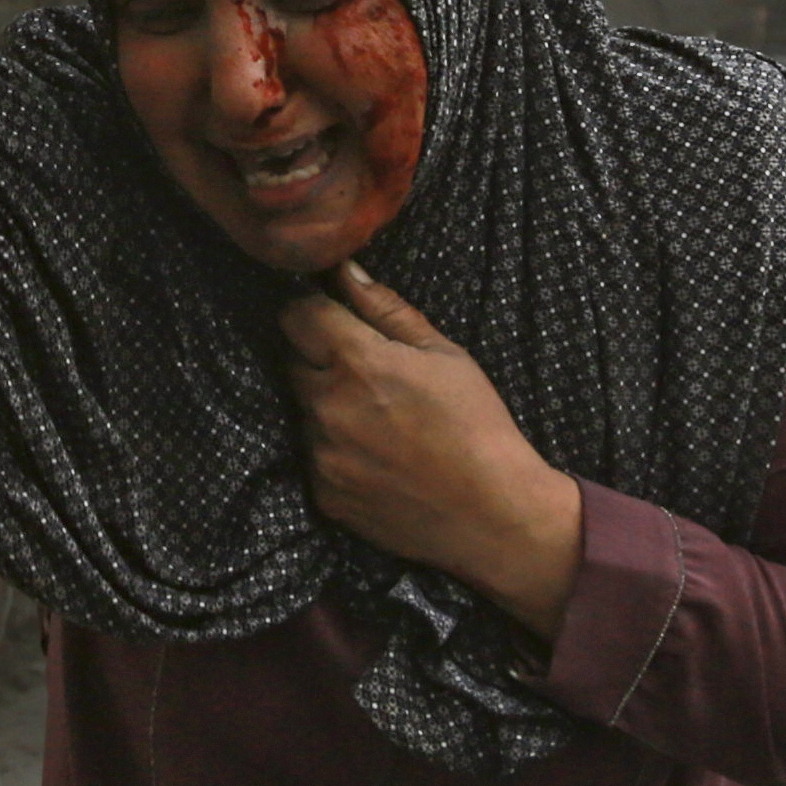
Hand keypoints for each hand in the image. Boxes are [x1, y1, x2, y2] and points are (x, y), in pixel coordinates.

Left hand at [280, 266, 584, 641]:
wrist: (492, 515)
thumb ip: (387, 310)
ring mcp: (320, 455)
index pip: (296, 315)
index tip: (333, 319)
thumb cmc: (478, 425)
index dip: (313, 312)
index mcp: (357, 362)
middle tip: (365, 374)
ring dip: (326, 407)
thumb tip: (345, 270)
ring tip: (377, 422)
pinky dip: (335, 452)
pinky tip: (377, 458)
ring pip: (302, 412)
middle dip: (319, 359)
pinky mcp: (322, 494)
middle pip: (292, 362)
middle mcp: (327, 406)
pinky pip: (314, 458)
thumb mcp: (445, 355)